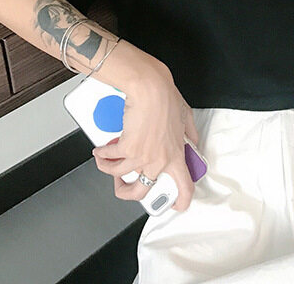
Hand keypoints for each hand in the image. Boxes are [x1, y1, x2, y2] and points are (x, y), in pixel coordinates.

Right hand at [91, 65, 200, 211]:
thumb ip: (189, 133)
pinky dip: (102, 155)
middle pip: (141, 192)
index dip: (179, 202)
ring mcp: (142, 157)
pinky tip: (101, 150)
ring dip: (108, 169)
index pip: (184, 188)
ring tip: (106, 160)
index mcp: (176, 155)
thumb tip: (192, 141)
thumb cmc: (166, 98)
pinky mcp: (127, 149)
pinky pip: (109, 158)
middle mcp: (159, 161)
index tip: (175, 205)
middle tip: (123, 184)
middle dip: (126, 191)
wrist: (150, 88)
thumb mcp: (186, 117)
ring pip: (119, 176)